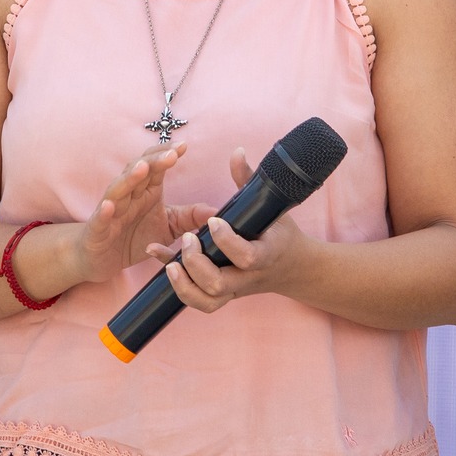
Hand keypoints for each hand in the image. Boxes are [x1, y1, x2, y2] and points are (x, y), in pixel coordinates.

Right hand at [66, 144, 187, 284]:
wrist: (101, 259)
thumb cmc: (134, 237)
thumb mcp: (168, 228)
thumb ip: (190, 218)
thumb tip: (218, 212)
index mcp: (145, 191)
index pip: (156, 166)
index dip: (167, 154)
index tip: (184, 146)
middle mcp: (128, 195)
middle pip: (138, 171)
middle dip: (154, 161)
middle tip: (171, 154)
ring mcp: (111, 210)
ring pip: (119, 189)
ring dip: (129, 178)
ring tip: (142, 168)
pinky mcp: (98, 229)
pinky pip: (101, 218)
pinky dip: (105, 211)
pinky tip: (110, 206)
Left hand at [144, 146, 309, 312]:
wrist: (290, 266)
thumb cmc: (278, 230)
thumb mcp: (270, 205)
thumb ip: (249, 180)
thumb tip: (236, 152)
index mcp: (266, 254)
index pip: (247, 256)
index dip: (227, 241)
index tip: (212, 220)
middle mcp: (248, 277)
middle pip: (220, 284)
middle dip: (197, 263)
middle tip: (188, 238)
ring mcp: (235, 290)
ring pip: (207, 301)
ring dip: (185, 285)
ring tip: (170, 264)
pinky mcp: (223, 296)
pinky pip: (199, 302)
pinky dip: (180, 290)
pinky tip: (165, 266)